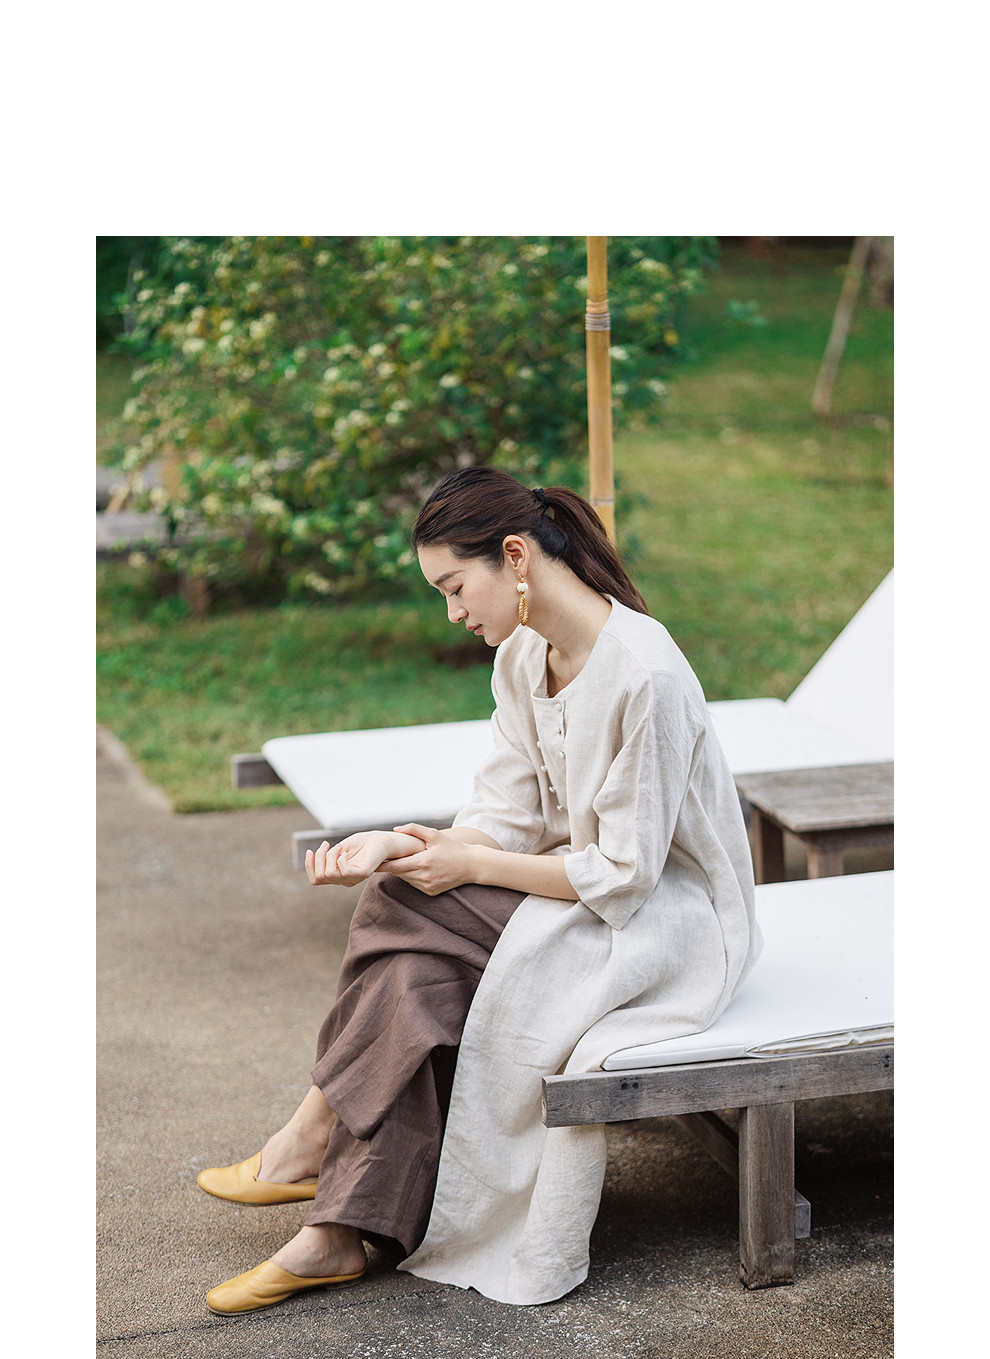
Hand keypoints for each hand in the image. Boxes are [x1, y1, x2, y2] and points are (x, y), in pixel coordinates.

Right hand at [305, 829, 424, 886]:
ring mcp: (354, 878)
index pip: (316, 879)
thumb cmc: (361, 843)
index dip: (309, 866)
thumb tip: (312, 857)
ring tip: (339, 846)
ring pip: (329, 874)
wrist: (380, 839)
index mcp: (338, 875)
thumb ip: (327, 856)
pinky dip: (339, 859)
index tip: (310, 850)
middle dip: (319, 858)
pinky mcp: (363, 873)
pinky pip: (343, 872)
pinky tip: (344, 852)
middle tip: (326, 845)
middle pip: (319, 876)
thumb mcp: (338, 849)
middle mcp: (344, 880)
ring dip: (329, 856)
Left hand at [382, 823, 478, 895]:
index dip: (383, 864)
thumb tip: (396, 829)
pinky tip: (417, 868)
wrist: (472, 865)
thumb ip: (414, 829)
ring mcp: (427, 886)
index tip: (375, 860)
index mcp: (423, 862)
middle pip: (398, 873)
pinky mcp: (431, 892)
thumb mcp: (435, 835)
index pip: (395, 866)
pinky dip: (413, 877)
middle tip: (384, 858)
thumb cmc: (453, 847)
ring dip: (403, 871)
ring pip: (406, 879)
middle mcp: (424, 877)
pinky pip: (415, 885)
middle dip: (392, 865)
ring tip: (403, 860)